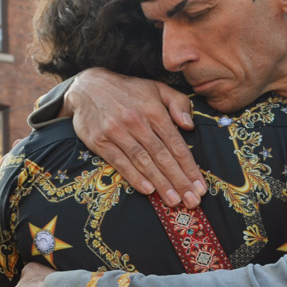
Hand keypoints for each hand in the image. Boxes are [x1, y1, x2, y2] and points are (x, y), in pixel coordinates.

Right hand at [68, 69, 204, 207]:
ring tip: (174, 201)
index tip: (199, 186)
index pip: (176, 144)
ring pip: (143, 162)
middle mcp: (136, 121)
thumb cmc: (127, 90)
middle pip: (162, 156)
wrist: (87, 85)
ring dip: (160, 183)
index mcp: (153, 110)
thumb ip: (178, 103)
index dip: (189, 167)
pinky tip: (147, 190)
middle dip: (179, 181)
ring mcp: (117, 132)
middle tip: (192, 201)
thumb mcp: (156, 88)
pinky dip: (134, 177)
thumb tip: (189, 125)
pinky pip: (120, 162)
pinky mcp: (100, 141)